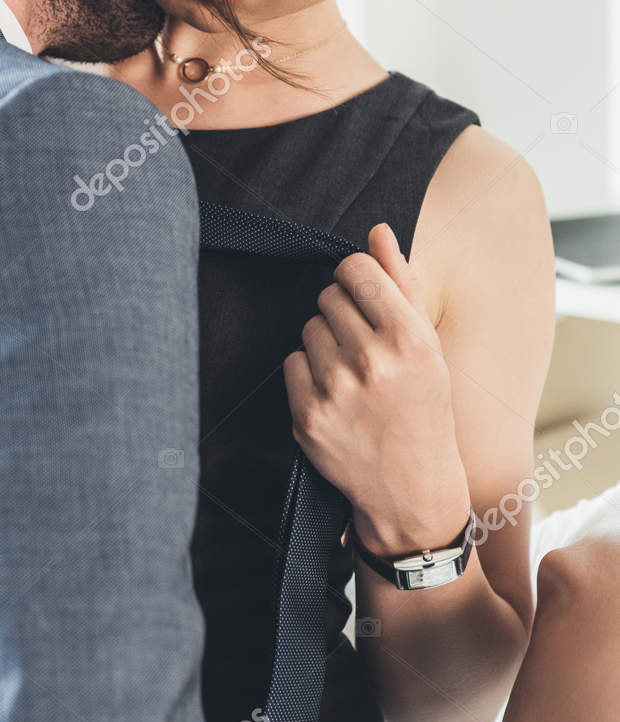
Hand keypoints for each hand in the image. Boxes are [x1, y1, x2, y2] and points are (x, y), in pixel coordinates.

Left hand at [284, 223, 469, 556]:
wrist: (412, 489)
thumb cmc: (425, 409)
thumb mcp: (429, 347)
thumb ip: (401, 285)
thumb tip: (377, 232)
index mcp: (410, 338)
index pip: (355, 269)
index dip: (355, 278)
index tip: (362, 296)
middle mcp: (373, 362)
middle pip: (328, 296)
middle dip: (342, 313)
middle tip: (363, 346)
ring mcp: (337, 390)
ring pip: (308, 328)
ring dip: (324, 343)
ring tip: (352, 373)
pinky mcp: (308, 415)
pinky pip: (291, 362)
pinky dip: (308, 373)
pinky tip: (335, 394)